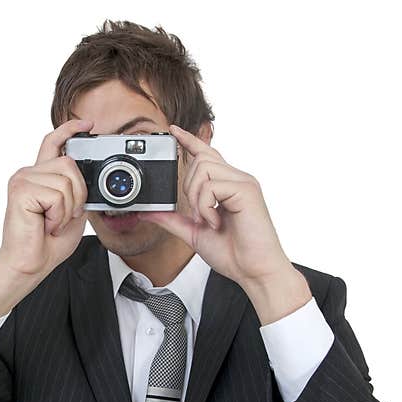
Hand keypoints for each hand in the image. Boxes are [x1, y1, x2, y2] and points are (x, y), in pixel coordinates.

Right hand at [0, 119, 91, 325]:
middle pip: (69, 163)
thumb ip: (77, 190)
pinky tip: (45, 225)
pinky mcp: (21, 190)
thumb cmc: (47, 243)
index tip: (87, 125)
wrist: (30, 265)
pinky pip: (57, 195)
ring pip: (66, 180)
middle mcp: (28, 173)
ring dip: (67, 209)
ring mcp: (22, 179)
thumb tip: (88, 175)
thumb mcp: (72, 211)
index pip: (53, 142)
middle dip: (77, 194)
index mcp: (39, 176)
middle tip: (62, 217)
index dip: (70, 130)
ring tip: (51, 223)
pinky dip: (58, 215)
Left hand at [139, 124, 311, 323]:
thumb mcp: (194, 233)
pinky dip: (206, 206)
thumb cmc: (233, 253)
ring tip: (207, 219)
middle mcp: (237, 179)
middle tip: (198, 215)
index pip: (207, 153)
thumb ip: (172, 220)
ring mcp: (243, 182)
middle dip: (187, 186)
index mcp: (227, 185)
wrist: (253, 271)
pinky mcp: (246, 190)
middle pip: (200, 158)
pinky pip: (212, 186)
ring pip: (203, 168)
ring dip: (196, 198)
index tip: (173, 131)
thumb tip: (148, 212)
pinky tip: (215, 222)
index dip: (189, 140)